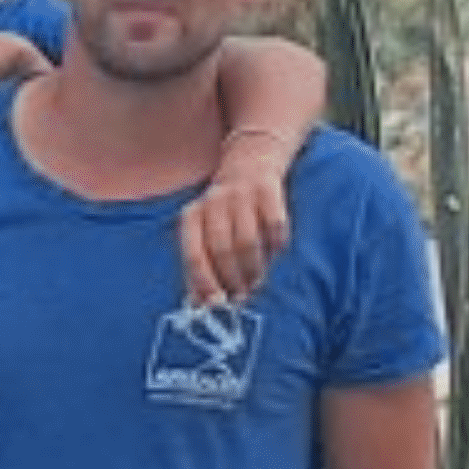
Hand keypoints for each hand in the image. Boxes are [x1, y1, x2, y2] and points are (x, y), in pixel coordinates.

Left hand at [183, 133, 294, 306]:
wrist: (250, 163)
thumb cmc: (224, 212)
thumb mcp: (204, 233)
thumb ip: (201, 267)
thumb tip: (199, 305)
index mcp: (192, 215)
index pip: (193, 254)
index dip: (205, 282)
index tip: (216, 304)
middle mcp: (213, 203)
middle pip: (221, 250)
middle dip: (232, 279)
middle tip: (242, 296)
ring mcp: (241, 194)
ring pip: (247, 241)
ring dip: (254, 268)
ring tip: (257, 281)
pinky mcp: (268, 189)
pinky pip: (275, 225)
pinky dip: (276, 244)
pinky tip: (275, 253)